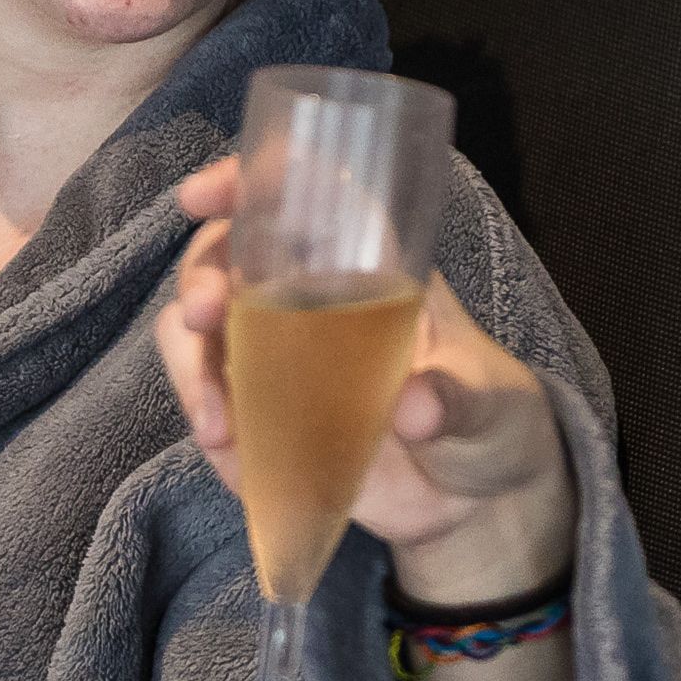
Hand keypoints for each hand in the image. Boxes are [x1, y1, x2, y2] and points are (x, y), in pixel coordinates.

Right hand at [157, 158, 577, 609]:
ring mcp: (277, 360)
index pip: (300, 197)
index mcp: (368, 267)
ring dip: (190, 355)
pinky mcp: (261, 417)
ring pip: (198, 330)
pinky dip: (202, 412)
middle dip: (200, 277)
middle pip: (226, 259)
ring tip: (216, 414)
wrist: (474, 500)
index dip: (247, 180)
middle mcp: (308, 301)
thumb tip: (416, 409)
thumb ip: (458, 400)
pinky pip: (209, 398)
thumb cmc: (489, 422)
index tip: (202, 195)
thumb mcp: (490, 404)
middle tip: (206, 313)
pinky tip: (224, 440)